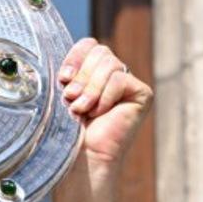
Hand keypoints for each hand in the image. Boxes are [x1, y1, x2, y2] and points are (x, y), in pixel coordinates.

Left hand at [59, 37, 153, 173]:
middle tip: (70, 98)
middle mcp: (112, 74)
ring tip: (80, 109)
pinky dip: (104, 96)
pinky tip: (98, 114)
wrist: (81, 156)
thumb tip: (60, 48)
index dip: (75, 57)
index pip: (89, 44)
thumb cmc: (67, 130)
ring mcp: (128, 84)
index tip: (62, 78)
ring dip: (90, 89)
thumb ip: (70, 70)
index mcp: (92, 71)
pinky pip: (120, 79)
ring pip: (109, 63)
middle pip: (99, 51)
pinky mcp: (141, 93)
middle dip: (81, 76)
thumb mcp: (63, 93)